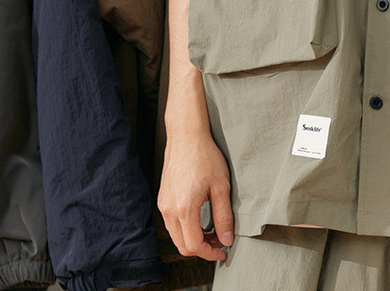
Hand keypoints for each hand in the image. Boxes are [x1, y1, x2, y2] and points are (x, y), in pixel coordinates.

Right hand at [158, 129, 234, 261]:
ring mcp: (163, 204)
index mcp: (184, 209)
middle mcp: (169, 210)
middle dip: (202, 249)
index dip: (210, 253)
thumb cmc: (205, 157)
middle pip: (182, 246)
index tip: (222, 251)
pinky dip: (185, 229)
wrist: (186, 136)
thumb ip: (224, 216)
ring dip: (193, 240)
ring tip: (212, 231)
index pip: (194, 246)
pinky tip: (200, 220)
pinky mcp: (162, 199)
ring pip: (176, 236)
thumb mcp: (221, 186)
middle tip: (219, 241)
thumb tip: (226, 240)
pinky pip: (172, 224)